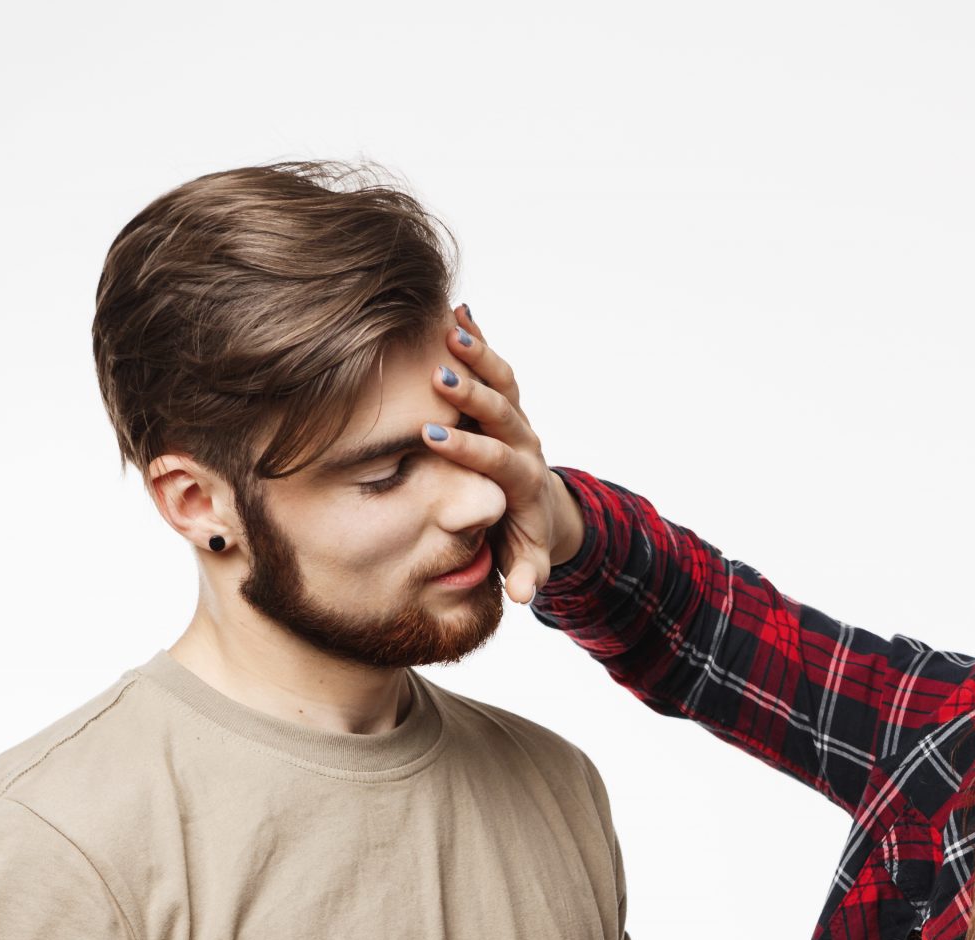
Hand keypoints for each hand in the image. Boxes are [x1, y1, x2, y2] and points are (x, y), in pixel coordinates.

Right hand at [419, 305, 583, 603]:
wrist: (540, 508)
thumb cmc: (520, 535)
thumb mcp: (525, 559)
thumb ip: (525, 572)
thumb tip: (522, 595)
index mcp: (523, 480)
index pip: (499, 460)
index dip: (470, 449)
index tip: (433, 439)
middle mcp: (523, 440)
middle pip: (503, 411)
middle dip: (472, 395)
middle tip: (440, 377)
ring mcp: (516, 416)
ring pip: (503, 378)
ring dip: (479, 353)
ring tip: (451, 326)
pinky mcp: (507, 398)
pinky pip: (495, 363)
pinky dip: (478, 337)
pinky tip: (455, 309)